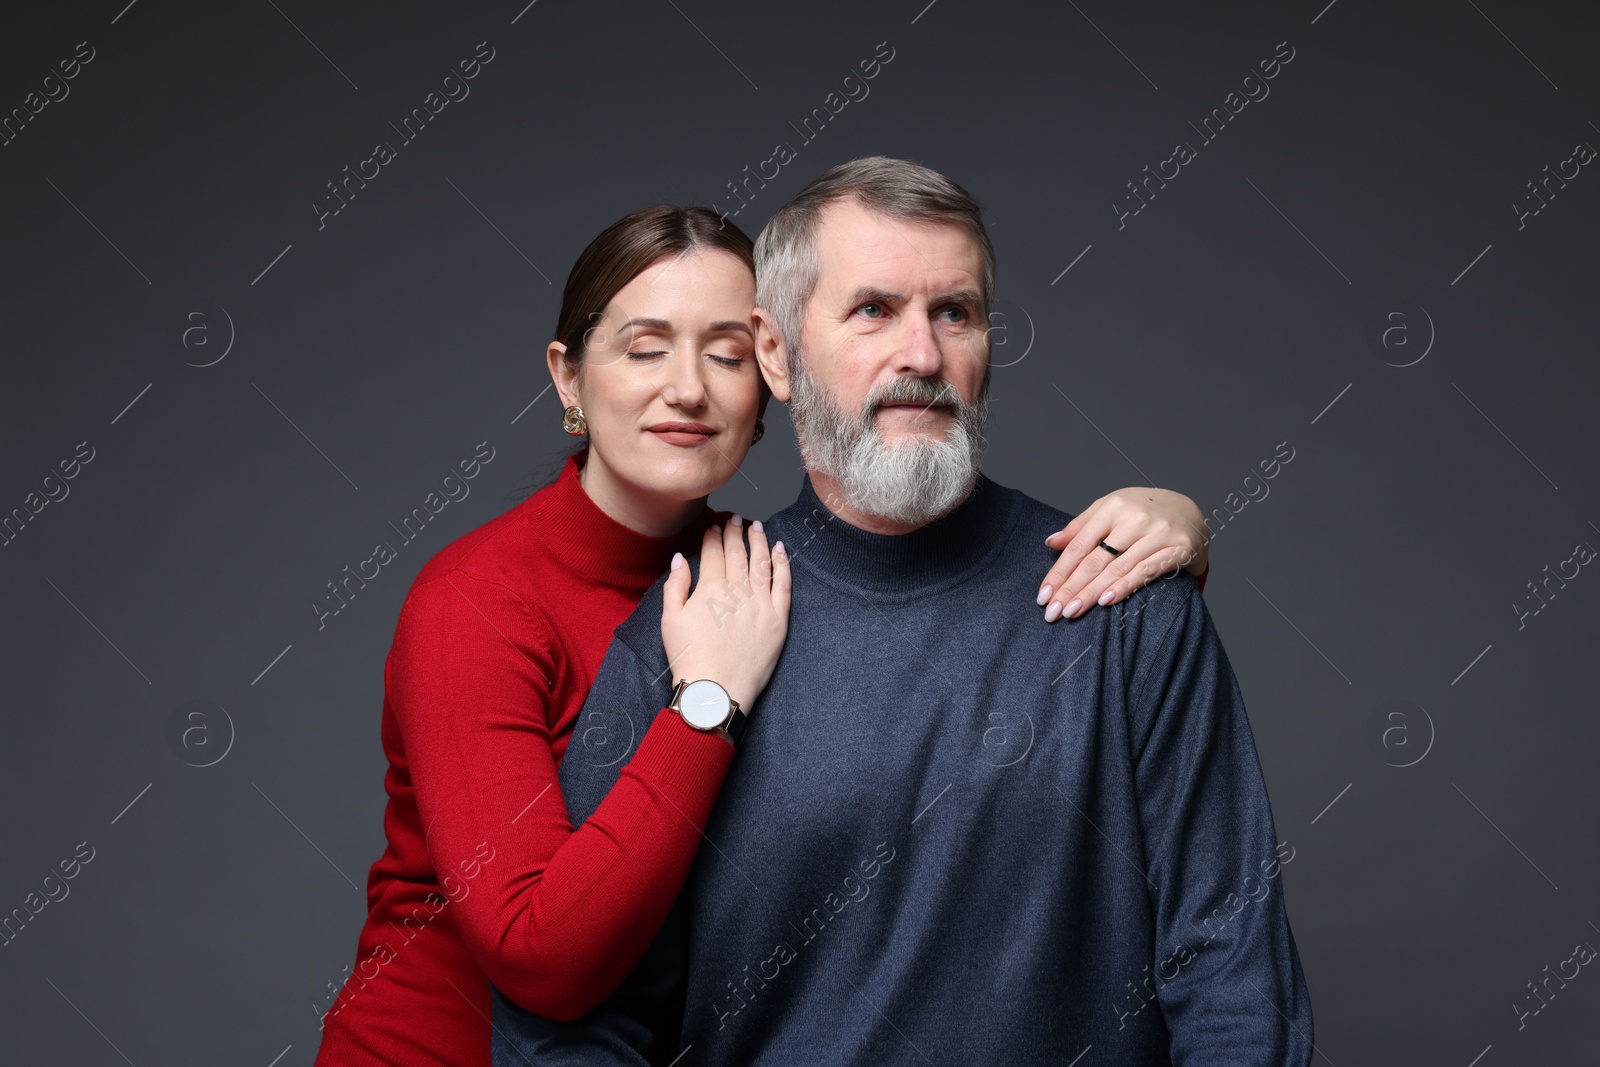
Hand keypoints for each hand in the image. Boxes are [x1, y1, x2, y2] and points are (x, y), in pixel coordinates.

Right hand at [661, 516, 791, 710]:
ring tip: (756, 526)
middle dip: (735, 532)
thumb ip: (676, 585)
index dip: (713, 536)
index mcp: (710, 589)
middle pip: (738, 553)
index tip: (713, 527)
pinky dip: (782, 564)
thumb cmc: (689, 658)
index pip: (713, 552)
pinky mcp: (778, 620)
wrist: (715, 691)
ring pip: (761, 562)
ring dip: (759, 540)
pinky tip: (780, 549)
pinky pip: (784, 585)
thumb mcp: (670, 619)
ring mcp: (761, 605)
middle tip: (735, 518)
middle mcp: (738, 591)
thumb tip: (680, 558)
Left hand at [1036, 488, 1207, 621]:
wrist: (1191, 513)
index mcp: (1112, 507)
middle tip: (1054, 612)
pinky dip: (1125, 587)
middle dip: (1071, 588)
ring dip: (1092, 593)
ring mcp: (1157, 533)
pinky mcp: (1178, 549)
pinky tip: (1107, 601)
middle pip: (1095, 560)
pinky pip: (1146, 571)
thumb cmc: (1144, 512)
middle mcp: (1134, 518)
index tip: (1043, 596)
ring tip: (1073, 611)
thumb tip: (1051, 542)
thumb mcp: (1111, 509)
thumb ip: (1081, 527)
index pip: (1079, 545)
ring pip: (1117, 568)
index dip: (1059, 572)